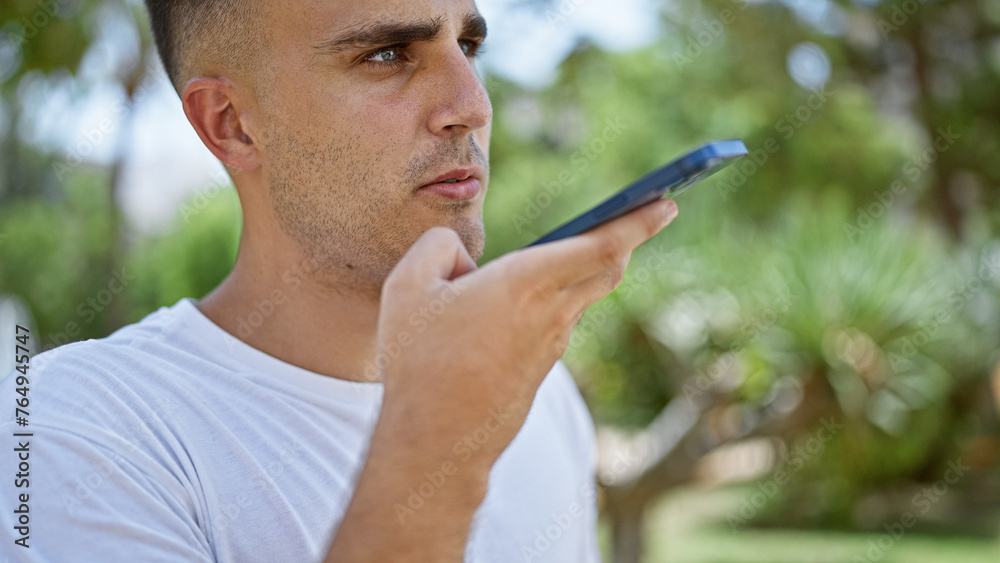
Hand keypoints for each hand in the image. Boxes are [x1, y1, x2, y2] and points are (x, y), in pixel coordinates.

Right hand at [374, 198, 678, 468]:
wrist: (435, 441)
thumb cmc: (420, 361)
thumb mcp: (407, 286)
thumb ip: (438, 249)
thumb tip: (463, 258)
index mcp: (526, 283)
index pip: (601, 245)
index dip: (637, 221)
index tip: (666, 202)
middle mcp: (550, 314)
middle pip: (606, 269)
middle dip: (630, 237)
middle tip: (653, 212)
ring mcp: (549, 348)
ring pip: (580, 298)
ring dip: (588, 271)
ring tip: (582, 249)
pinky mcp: (538, 372)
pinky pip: (554, 325)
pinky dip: (553, 303)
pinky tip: (527, 304)